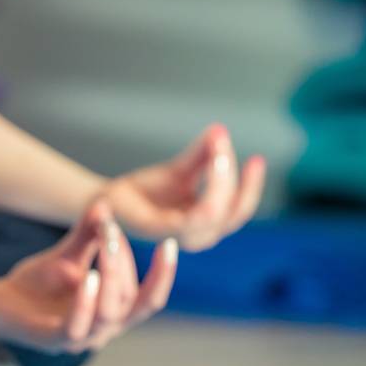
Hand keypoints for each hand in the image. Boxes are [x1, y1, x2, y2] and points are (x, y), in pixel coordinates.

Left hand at [0, 201, 176, 353]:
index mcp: (114, 312)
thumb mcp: (67, 255)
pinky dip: (85, 302)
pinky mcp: (53, 341)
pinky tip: (88, 278)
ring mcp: (80, 339)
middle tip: (111, 231)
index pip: (147, 296)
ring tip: (107, 247)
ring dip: (112, 279)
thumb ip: (88, 235)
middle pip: (131, 301)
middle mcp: (103, 330)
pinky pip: (76, 326)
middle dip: (125, 263)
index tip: (163, 242)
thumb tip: (105, 203)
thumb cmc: (36, 283)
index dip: (161, 273)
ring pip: (109, 314)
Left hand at [104, 124, 264, 250]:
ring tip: (214, 144)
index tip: (256, 159)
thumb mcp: (181, 170)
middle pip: (232, 212)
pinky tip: (205, 161)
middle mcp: (198, 236)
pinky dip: (202, 188)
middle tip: (223, 142)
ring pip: (214, 211)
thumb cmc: (147, 190)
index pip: (240, 209)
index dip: (252, 186)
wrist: (109, 198)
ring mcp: (178, 235)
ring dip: (220, 177)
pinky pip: (190, 216)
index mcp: (207, 225)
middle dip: (233, 175)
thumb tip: (220, 130)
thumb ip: (203, 156)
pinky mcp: (158, 230)